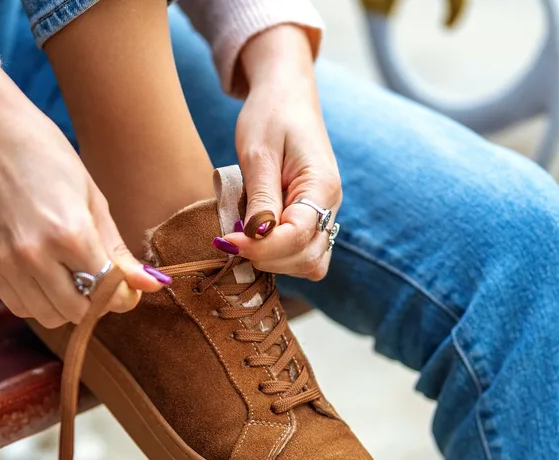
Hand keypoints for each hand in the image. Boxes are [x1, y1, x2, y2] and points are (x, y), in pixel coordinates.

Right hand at [0, 58, 165, 327]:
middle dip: (96, 302)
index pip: (107, 290)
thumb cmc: (46, 156)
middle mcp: (36, 255)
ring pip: (48, 316)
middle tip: (100, 280)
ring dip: (66, 305)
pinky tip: (45, 276)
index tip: (128, 287)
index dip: (124, 294)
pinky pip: (19, 306)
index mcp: (70, 233)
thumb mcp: (92, 198)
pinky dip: (38, 301)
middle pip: (78, 311)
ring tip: (71, 276)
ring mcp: (6, 263)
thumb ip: (116, 249)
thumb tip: (151, 285)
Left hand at [219, 25, 340, 280]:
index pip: (298, 236)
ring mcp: (324, 214)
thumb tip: (255, 239)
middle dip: (267, 258)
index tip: (228, 239)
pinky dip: (280, 257)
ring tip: (242, 238)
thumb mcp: (258, 154)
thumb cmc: (270, 116)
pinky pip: (303, 253)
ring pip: (309, 263)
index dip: (262, 247)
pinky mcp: (311, 218)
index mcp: (322, 186)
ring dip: (274, 262)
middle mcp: (330, 205)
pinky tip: (255, 240)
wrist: (285, 96)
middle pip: (308, 258)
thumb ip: (261, 199)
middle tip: (231, 239)